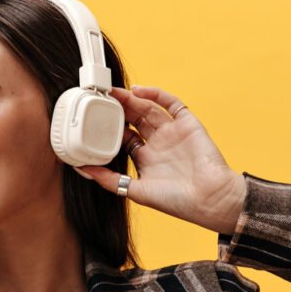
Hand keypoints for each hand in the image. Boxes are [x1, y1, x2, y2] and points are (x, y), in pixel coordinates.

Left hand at [75, 85, 246, 234]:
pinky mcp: (187, 123)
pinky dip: (155, 94)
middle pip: (133, 119)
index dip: (108, 127)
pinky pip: (170, 103)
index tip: (91, 118)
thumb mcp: (135, 190)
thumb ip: (108, 179)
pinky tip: (138, 91)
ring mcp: (173, 132)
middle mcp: (159, 144)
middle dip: (117, 109)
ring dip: (130, 99)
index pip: (123, 137)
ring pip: (148, 109)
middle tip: (99, 98)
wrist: (211, 199)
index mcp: (146, 159)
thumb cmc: (177, 201)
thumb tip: (80, 168)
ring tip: (112, 92)